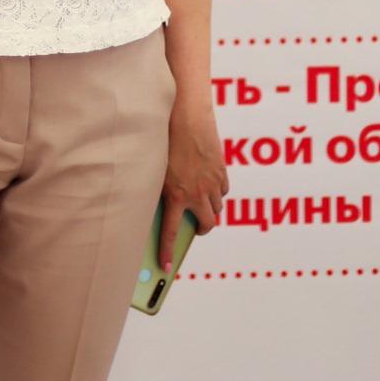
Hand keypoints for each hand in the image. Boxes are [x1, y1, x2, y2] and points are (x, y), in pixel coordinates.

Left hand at [160, 107, 228, 273]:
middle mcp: (197, 193)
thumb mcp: (156, 167)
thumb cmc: (164, 138)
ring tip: (201, 203)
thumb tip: (160, 206)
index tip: (165, 266)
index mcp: (176, 195)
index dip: (166, 252)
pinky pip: (224, 189)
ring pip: (218, 207)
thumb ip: (160, 188)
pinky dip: (218, 191)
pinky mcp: (222, 170)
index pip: (169, 232)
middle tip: (195, 227)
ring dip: (210, 209)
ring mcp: (212, 182)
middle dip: (201, 230)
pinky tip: (210, 184)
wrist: (187, 114)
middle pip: (207, 225)